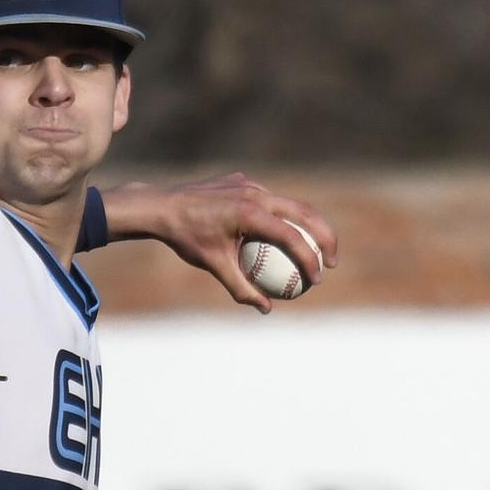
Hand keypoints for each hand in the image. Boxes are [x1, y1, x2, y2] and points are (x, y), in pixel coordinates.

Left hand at [101, 173, 338, 312]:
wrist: (159, 206)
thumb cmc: (186, 238)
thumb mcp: (213, 266)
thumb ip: (241, 288)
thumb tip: (266, 309)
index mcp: (251, 212)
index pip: (292, 236)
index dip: (310, 259)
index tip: (316, 280)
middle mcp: (255, 193)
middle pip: (305, 212)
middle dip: (326, 237)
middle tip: (330, 263)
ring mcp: (249, 184)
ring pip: (288, 203)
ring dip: (304, 226)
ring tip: (310, 251)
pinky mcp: (241, 181)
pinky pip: (267, 200)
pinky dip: (277, 217)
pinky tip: (275, 239)